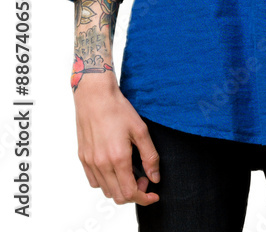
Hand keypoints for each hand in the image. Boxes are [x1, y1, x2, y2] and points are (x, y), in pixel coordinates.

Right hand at [74, 73, 160, 205]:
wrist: (95, 96)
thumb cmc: (118, 109)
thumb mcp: (141, 130)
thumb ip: (150, 157)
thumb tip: (155, 178)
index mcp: (118, 158)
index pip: (130, 193)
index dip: (144, 198)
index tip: (153, 194)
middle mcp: (101, 164)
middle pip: (118, 196)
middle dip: (134, 193)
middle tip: (143, 178)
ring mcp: (90, 162)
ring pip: (105, 190)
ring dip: (119, 188)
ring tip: (129, 172)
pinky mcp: (83, 157)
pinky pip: (94, 181)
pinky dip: (106, 182)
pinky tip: (114, 168)